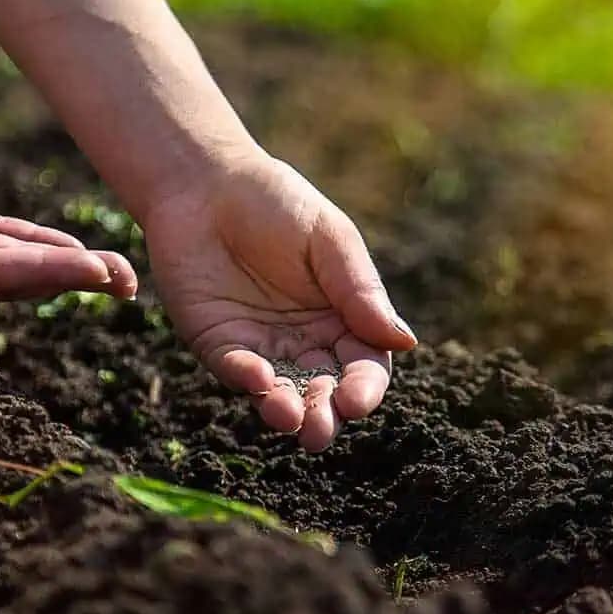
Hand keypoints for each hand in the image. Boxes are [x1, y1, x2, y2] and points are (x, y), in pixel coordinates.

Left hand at [143, 154, 416, 451]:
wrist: (207, 183)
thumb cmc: (278, 204)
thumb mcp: (330, 240)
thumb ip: (361, 291)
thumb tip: (405, 342)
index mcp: (344, 319)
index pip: (364, 365)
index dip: (364, 388)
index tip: (359, 399)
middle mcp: (305, 343)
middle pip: (324, 392)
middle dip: (325, 415)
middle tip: (320, 431)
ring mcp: (261, 347)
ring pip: (281, 394)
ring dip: (286, 411)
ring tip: (289, 418)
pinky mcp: (219, 343)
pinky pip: (235, 371)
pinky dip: (246, 379)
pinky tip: (258, 379)